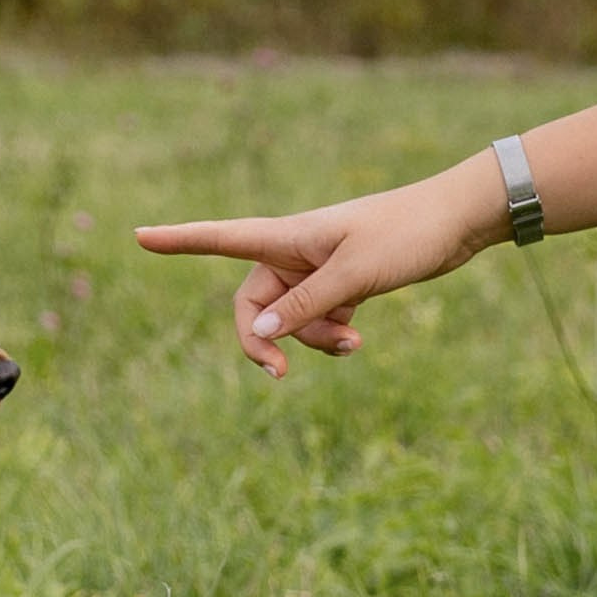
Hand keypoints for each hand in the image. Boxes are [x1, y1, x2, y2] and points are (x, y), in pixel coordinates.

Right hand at [136, 161, 503, 377]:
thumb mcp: (354, 274)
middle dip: (266, 340)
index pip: (222, 236)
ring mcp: (317, 268)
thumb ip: (306, 305)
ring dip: (311, 339)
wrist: (456, 221)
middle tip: (280, 374)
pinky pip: (317, 319)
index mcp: (289, 236)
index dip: (180, 240)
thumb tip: (261, 335)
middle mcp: (295, 251)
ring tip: (353, 343)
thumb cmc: (406, 233)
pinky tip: (357, 338)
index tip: (139, 235)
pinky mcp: (341, 283)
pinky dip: (330, 334)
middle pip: (254, 303)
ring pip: (290, 318)